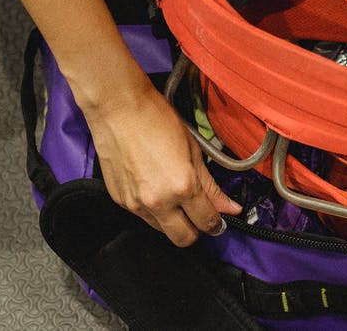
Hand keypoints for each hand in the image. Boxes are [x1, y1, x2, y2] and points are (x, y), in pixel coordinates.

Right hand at [79, 80, 241, 246]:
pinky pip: (141, 216)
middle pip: (183, 239)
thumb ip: (210, 185)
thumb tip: (229, 208)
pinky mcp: (119, 200)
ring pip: (161, 230)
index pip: (206, 222)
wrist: (117, 108)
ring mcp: (135, 204)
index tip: (218, 219)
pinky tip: (153, 185)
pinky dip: (152, 209)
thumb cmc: (155, 119)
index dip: (216, 223)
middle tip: (198, 213)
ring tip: (173, 193)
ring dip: (172, 220)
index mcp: (182, 187)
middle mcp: (158, 201)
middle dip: (195, 229)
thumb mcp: (193, 150)